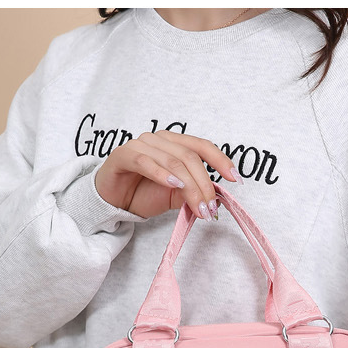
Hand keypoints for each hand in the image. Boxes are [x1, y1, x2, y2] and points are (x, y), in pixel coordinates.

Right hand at [94, 129, 240, 219]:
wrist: (112, 202)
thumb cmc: (142, 194)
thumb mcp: (174, 197)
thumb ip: (191, 193)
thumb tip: (215, 198)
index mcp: (173, 143)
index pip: (202, 146)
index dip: (220, 160)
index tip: (235, 178)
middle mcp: (158, 140)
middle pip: (189, 157)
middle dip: (204, 184)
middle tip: (210, 208)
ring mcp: (140, 144)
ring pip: (172, 161)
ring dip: (189, 186)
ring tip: (197, 207)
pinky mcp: (122, 155)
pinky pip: (145, 161)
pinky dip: (162, 173)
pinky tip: (174, 185)